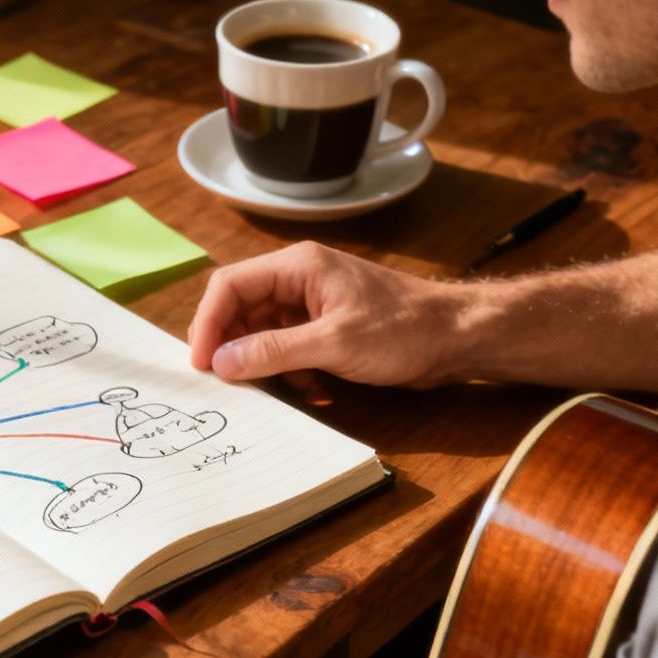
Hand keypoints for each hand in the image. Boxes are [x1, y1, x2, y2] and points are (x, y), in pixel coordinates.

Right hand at [187, 242, 466, 387]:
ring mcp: (313, 303)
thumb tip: (221, 363)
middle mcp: (299, 279)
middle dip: (231, 346)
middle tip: (226, 384)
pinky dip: (289, 370)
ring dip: (262, 362)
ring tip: (272, 390)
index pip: (230, 285)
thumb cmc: (402, 330)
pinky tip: (308, 391)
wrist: (456, 338)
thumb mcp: (334, 343)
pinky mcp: (326, 326)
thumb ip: (274, 351)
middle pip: (241, 308)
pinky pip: (287, 346)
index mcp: (297, 267)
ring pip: (262, 331)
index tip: (201, 364)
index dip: (207, 323)